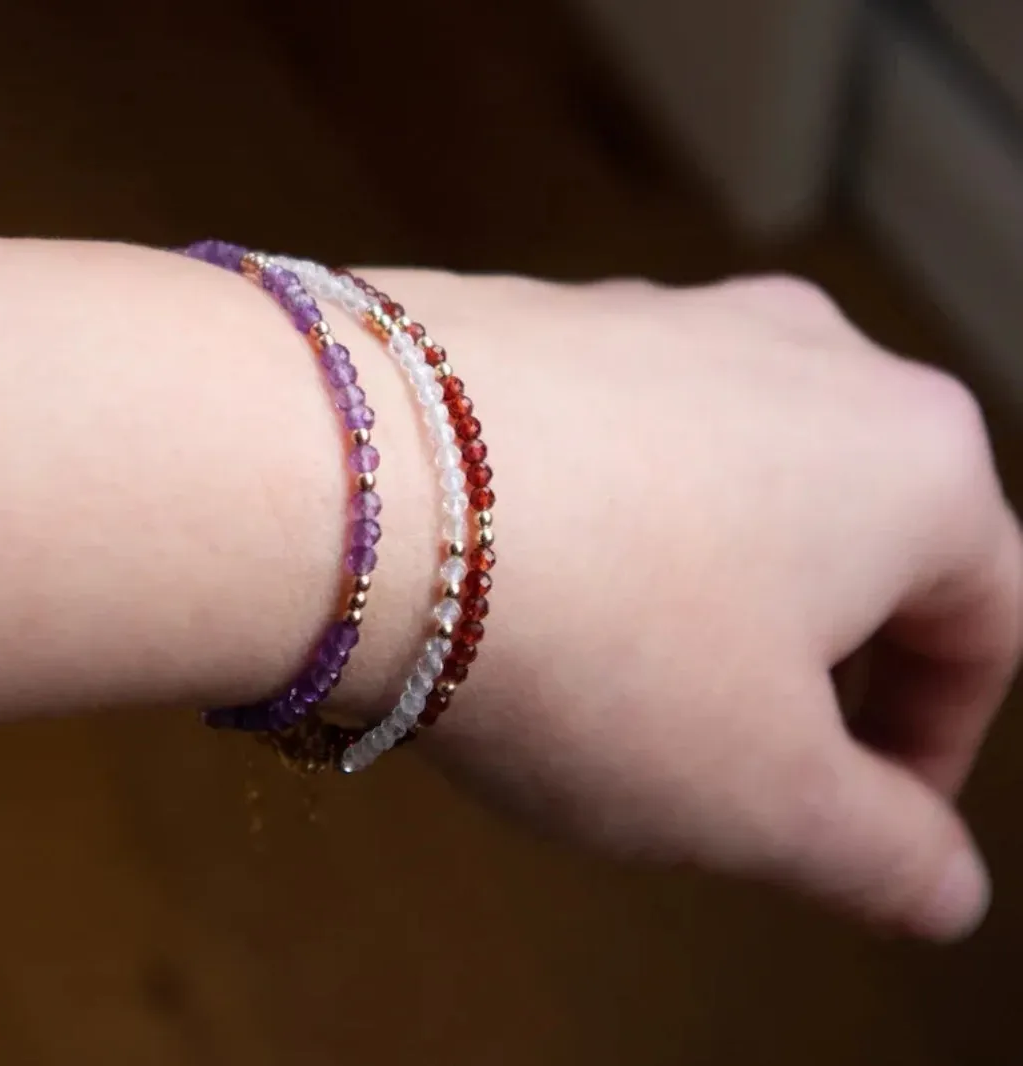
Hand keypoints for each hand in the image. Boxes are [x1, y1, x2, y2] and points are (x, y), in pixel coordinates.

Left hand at [362, 269, 1022, 940]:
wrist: (347, 484)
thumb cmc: (586, 635)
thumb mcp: (764, 798)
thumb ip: (883, 853)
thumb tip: (939, 885)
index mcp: (913, 459)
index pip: (981, 626)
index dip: (932, 744)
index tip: (859, 819)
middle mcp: (808, 358)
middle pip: (855, 550)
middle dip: (809, 670)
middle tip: (727, 759)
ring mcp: (672, 320)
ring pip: (733, 495)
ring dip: (700, 599)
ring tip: (609, 678)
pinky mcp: (560, 319)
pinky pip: (621, 449)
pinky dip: (607, 530)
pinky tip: (530, 586)